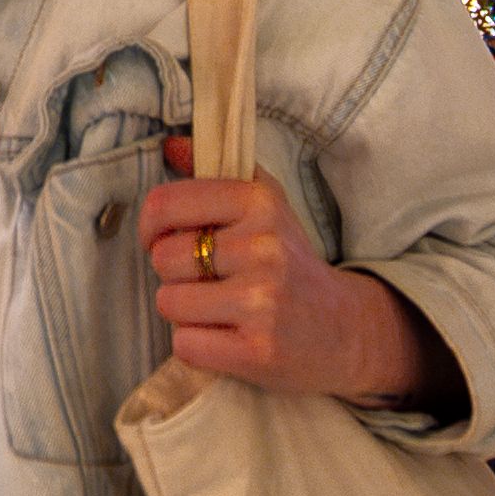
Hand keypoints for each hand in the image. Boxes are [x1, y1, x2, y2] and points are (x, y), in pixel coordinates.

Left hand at [140, 137, 463, 411]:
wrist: (344, 329)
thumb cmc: (291, 262)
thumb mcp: (266, 205)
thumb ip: (217, 173)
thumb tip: (170, 145)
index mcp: (259, 202)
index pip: (164, 204)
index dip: (150, 226)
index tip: (161, 239)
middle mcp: (262, 247)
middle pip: (163, 258)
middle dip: (174, 273)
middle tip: (206, 280)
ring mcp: (261, 301)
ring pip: (169, 302)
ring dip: (184, 311)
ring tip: (217, 308)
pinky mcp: (257, 350)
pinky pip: (185, 344)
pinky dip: (196, 345)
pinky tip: (225, 336)